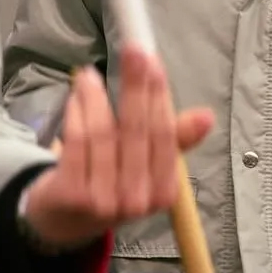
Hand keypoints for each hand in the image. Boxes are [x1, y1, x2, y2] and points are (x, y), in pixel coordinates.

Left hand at [23, 46, 213, 249]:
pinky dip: (77, 112)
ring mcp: (103, 200)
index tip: (154, 63)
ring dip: (96, 96)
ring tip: (89, 73)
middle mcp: (137, 200)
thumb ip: (175, 138)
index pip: (165, 136)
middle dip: (136, 86)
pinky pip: (77, 141)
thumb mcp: (148, 164)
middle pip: (137, 132)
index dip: (159, 96)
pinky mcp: (71, 195)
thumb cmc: (113, 182)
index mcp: (165, 192)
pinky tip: (76, 95)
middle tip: (133, 51)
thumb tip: (207, 116)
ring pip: (103, 134)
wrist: (64, 221)